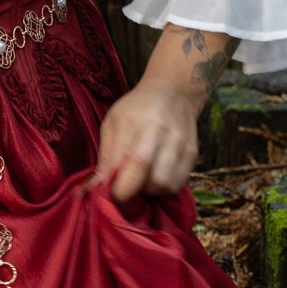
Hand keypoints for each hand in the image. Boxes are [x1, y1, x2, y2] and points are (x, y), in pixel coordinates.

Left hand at [92, 77, 203, 201]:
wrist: (174, 92)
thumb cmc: (136, 109)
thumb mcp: (113, 123)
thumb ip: (106, 157)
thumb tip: (94, 188)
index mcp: (138, 123)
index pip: (134, 164)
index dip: (121, 188)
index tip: (110, 195)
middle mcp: (163, 134)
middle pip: (154, 180)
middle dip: (135, 193)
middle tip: (125, 189)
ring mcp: (181, 145)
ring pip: (167, 186)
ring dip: (150, 193)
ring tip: (140, 182)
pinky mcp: (192, 155)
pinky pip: (178, 184)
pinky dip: (163, 189)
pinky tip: (153, 178)